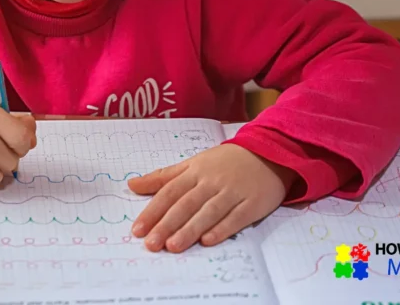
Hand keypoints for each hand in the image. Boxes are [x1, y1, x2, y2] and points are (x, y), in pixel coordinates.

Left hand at [128, 143, 297, 252]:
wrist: (267, 153)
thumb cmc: (224, 162)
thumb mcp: (192, 164)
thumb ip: (162, 176)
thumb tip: (132, 185)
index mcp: (194, 172)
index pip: (169, 193)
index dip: (152, 211)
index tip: (138, 229)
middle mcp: (211, 182)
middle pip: (185, 205)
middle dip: (167, 225)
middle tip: (151, 243)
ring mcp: (232, 193)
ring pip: (208, 212)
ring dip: (190, 230)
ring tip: (173, 246)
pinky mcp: (252, 204)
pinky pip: (235, 218)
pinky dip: (222, 229)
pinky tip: (208, 241)